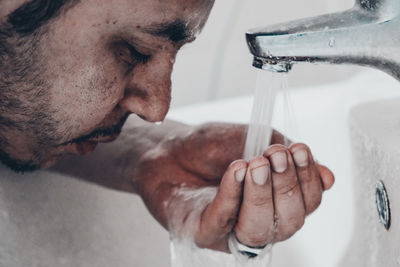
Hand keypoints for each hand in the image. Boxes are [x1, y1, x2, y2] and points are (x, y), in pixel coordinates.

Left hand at [133, 122, 333, 251]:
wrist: (170, 148)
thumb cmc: (213, 147)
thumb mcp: (256, 142)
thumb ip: (288, 158)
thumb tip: (329, 178)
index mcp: (276, 203)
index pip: (307, 203)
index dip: (308, 180)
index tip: (299, 149)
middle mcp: (259, 222)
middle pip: (289, 222)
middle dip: (286, 186)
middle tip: (275, 155)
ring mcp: (230, 231)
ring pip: (260, 230)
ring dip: (262, 195)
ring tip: (254, 163)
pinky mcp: (202, 232)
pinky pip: (222, 221)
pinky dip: (232, 195)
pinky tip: (236, 170)